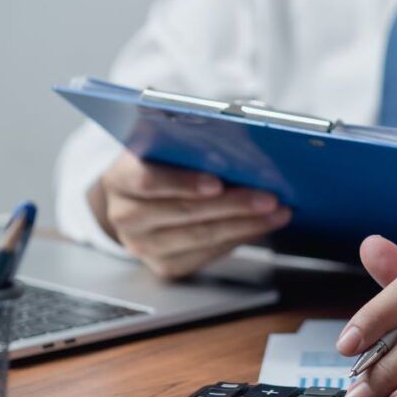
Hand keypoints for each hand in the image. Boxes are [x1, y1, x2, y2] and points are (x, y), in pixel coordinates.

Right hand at [89, 151, 290, 278]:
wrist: (133, 201)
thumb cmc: (157, 163)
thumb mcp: (162, 143)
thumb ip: (190, 138)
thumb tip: (244, 130)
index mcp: (119, 178)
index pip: (147, 181)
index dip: (183, 182)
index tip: (217, 182)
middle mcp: (125, 216)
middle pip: (183, 213)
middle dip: (232, 205)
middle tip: (269, 197)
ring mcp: (143, 246)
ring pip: (200, 237)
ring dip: (245, 225)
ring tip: (277, 212)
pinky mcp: (164, 266)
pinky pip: (207, 255)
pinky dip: (238, 239)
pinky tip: (261, 226)